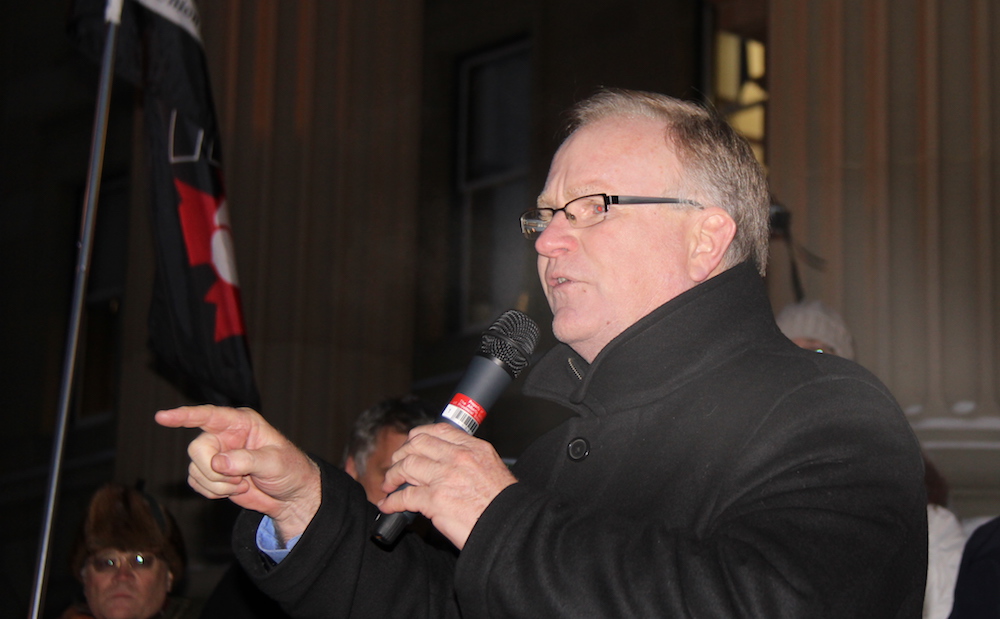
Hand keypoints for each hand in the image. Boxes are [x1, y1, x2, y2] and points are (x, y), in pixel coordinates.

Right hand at [154, 405, 320, 541]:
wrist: (290, 495)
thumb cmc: (289, 470)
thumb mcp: (275, 462)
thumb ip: (247, 460)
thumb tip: (217, 463)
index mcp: (241, 422)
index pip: (209, 415)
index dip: (184, 415)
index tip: (162, 417)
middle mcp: (225, 435)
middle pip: (197, 448)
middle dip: (213, 470)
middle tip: (239, 479)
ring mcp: (216, 454)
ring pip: (195, 469)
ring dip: (217, 485)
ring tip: (242, 484)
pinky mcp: (211, 474)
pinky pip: (196, 483)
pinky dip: (213, 492)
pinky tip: (234, 490)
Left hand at [378, 422, 515, 549]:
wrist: (510, 525)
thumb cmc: (503, 504)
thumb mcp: (492, 468)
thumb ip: (470, 460)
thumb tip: (447, 463)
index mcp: (473, 448)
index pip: (438, 431)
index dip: (418, 437)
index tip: (410, 444)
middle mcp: (458, 457)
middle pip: (417, 445)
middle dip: (401, 455)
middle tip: (396, 466)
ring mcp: (445, 477)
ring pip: (406, 466)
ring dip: (392, 476)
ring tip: (389, 485)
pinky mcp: (435, 500)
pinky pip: (404, 496)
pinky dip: (391, 501)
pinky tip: (388, 505)